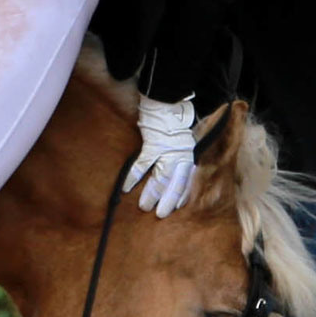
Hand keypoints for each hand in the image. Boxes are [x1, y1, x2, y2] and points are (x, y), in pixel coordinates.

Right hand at [120, 96, 197, 216]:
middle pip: (174, 183)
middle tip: (159, 214)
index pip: (187, 181)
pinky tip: (126, 188)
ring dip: (151, 193)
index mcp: (188, 155)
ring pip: (159, 177)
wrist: (169, 102)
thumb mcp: (186, 140)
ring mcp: (166, 151)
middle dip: (166, 200)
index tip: (176, 208)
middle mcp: (180, 155)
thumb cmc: (176, 121)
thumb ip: (183, 156)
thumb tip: (181, 173)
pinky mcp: (152, 144)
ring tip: (144, 206)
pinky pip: (142, 164)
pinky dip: (133, 176)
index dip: (182, 195)